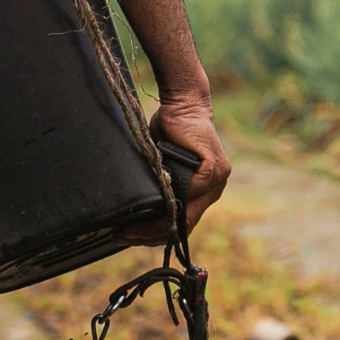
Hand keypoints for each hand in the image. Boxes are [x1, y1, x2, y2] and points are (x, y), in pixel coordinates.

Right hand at [123, 90, 230, 245]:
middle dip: (151, 234)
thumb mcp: (163, 165)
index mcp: (204, 191)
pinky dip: (167, 203)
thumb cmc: (169, 131)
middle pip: (185, 224)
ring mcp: (216, 180)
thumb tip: (136, 215)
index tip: (129, 237)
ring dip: (156, 225)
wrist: (183, 102)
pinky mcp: (213, 168)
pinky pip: (189, 194)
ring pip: (186, 215)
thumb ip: (161, 187)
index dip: (155, 235)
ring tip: (128, 228)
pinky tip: (145, 206)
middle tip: (123, 236)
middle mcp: (214, 189)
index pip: (182, 224)